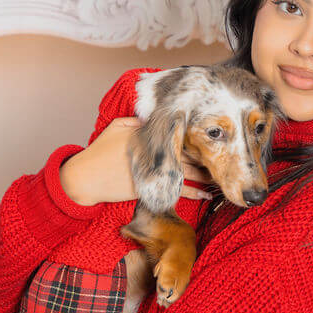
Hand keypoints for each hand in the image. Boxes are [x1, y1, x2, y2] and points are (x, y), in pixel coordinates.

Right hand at [60, 117, 214, 204]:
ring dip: (206, 174)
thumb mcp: (117, 127)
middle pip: (188, 152)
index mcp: (148, 135)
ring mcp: (154, 171)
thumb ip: (138, 121)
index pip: (178, 134)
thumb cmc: (99, 152)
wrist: (85, 178)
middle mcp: (154, 152)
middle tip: (227, 156)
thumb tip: (155, 117)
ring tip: (222, 175)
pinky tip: (206, 194)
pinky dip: (193, 192)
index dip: (197, 136)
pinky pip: (177, 190)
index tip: (213, 136)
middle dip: (207, 154)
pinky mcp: (152, 188)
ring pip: (188, 172)